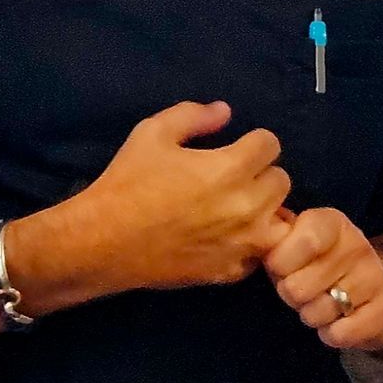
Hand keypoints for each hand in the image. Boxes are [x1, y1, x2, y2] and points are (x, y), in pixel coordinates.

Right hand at [61, 101, 292, 293]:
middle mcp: (247, 206)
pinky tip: (229, 237)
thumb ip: (194, 115)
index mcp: (231, 168)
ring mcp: (242, 243)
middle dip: (261, 173)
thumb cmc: (127, 183)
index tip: (237, 147)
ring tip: (240, 208)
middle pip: (281, 180)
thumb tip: (225, 111)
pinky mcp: (230, 271)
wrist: (101, 242)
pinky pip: (260, 255)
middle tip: (235, 177)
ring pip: (281, 220)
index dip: (254, 141)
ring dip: (266, 210)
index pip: (271, 144)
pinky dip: (251, 245)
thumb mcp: (153, 132)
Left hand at [262, 208, 382, 350]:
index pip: (303, 240)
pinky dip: (332, 335)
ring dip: (312, 316)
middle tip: (303, 291)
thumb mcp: (298, 245)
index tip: (280, 268)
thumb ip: (275, 241)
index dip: (281, 263)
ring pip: (317, 313)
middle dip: (292, 296)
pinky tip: (340, 322)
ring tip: (322, 304)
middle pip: (298, 287)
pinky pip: (340, 334)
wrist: (381, 285)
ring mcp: (375, 276)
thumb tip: (251, 239)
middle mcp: (356, 245)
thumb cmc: (323, 264)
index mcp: (331, 223)